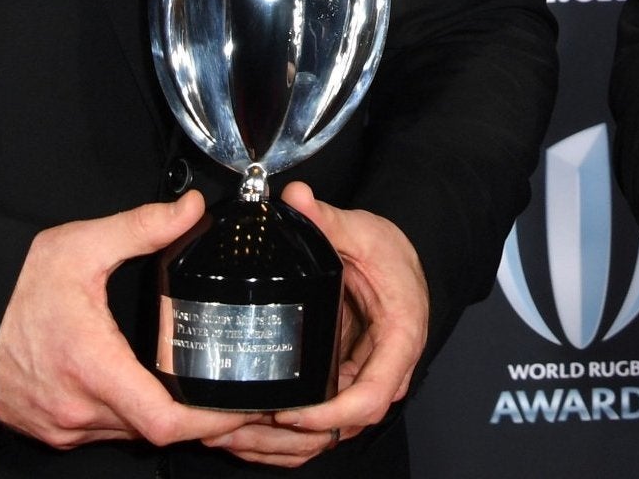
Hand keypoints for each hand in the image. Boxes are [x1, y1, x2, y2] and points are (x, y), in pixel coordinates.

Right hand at [0, 191, 262, 447]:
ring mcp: (60, 425)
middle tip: (233, 398)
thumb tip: (190, 210)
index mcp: (92, 368)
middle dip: (197, 420)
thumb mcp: (82, 246)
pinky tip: (144, 391)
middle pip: (153, 431)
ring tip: (197, 395)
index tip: (242, 408)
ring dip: (160, 418)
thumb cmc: (10, 286)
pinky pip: (100, 432)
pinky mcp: (47, 428)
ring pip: (127, 434)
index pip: (164, 421)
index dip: (211, 422)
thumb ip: (143, 227)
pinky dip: (127, 417)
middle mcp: (76, 409)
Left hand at [205, 185, 428, 466]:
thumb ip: (328, 219)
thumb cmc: (393, 253)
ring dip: (286, 440)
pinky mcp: (346, 380)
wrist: (402, 260)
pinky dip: (290, 431)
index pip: (372, 396)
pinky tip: (253, 426)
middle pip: (346, 424)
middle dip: (296, 434)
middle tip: (247, 425)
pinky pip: (323, 418)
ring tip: (236, 433)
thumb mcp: (363, 232)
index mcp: (399, 338)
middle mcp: (386, 369)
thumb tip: (296, 198)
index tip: (294, 415)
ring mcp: (365, 378)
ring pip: (331, 430)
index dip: (333, 414)